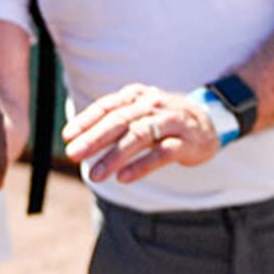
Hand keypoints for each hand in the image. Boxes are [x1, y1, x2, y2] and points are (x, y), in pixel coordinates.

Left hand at [61, 83, 220, 184]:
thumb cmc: (162, 120)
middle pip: (120, 120)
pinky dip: (142, 165)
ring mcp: (170, 122)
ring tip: (95, 175)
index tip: (67, 136)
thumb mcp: (138, 114)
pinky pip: (162, 153)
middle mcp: (152, 104)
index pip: (108, 106)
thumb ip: (113, 122)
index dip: (86, 120)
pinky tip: (124, 178)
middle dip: (94, 137)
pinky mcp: (186, 141)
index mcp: (137, 96)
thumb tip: (78, 139)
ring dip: (114, 155)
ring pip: (139, 135)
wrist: (207, 123)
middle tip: (73, 154)